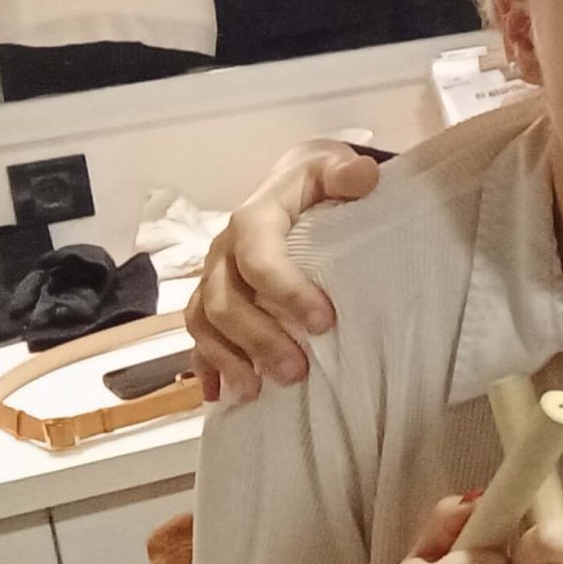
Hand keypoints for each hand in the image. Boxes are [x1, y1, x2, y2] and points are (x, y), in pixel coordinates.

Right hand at [185, 140, 382, 399]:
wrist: (292, 185)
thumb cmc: (317, 182)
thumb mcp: (332, 168)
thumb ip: (345, 173)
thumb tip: (364, 176)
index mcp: (254, 218)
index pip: (259, 256)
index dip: (285, 291)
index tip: (323, 321)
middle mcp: (224, 250)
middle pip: (225, 300)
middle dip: (258, 339)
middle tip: (297, 372)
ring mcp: (213, 277)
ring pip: (205, 322)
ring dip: (229, 358)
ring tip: (259, 391)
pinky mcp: (211, 300)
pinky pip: (197, 336)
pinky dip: (206, 366)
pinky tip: (221, 395)